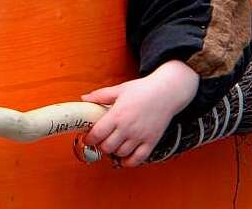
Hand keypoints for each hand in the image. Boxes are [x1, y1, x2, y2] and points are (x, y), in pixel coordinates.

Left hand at [81, 60, 198, 166]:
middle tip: (101, 140)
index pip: (97, 134)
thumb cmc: (143, 89)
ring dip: (114, 151)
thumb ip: (100, 95)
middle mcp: (128, 128)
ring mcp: (140, 136)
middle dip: (100, 145)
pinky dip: (128, 162)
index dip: (89, 139)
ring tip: (113, 144)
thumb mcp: (120, 89)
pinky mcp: (151, 141)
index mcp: (118, 114)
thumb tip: (84, 99)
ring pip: (120, 154)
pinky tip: (125, 156)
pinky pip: (137, 159)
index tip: (88, 137)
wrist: (167, 91)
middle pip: (107, 147)